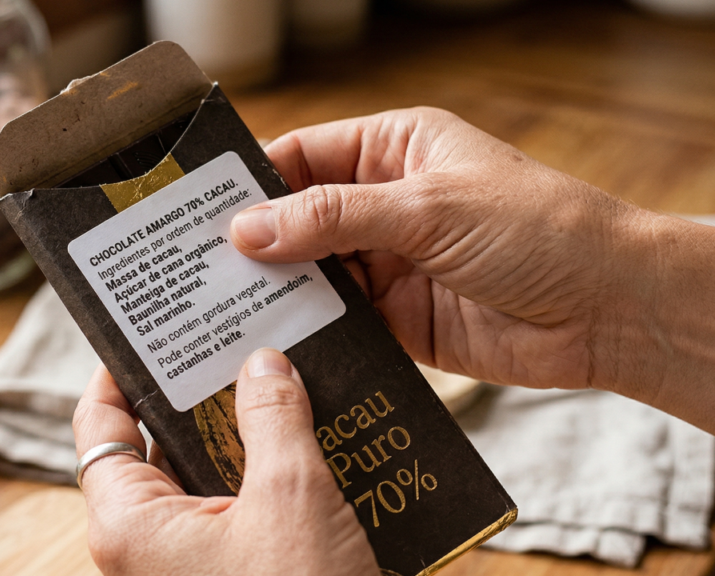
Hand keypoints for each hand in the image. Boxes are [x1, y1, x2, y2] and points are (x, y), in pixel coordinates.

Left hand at [72, 348, 378, 575]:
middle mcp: (146, 548)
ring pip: (200, 481)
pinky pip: (232, 515)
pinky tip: (307, 446)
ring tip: (277, 385)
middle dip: (196, 398)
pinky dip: (262, 479)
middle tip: (230, 345)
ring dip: (239, 437)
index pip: (100, 427)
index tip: (145, 332)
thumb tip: (263, 363)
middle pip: (154, 447)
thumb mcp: (292, 498)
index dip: (116, 374)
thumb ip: (274, 419)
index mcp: (131, 525)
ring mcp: (187, 568)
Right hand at [231, 107, 714, 431]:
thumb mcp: (426, 208)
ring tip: (219, 308)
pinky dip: (308, 331)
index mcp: (395, 150)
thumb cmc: (536, 230)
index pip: (304, 155)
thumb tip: (248, 228)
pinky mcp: (398, 319)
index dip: (252, 180)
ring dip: (276, 291)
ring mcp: (390, 263)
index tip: (200, 209)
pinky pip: (338, 322)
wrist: (607, 310)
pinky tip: (271, 342)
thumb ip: (333, 217)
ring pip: (312, 274)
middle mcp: (386, 204)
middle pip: (299, 218)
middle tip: (195, 267)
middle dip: (254, 242)